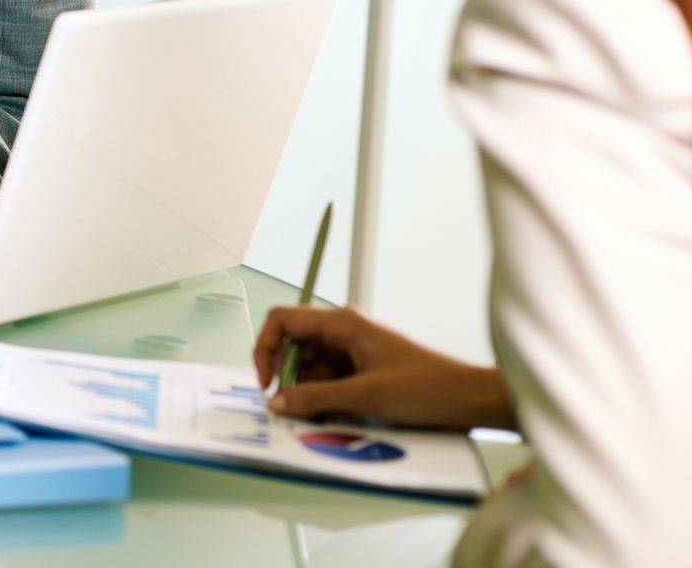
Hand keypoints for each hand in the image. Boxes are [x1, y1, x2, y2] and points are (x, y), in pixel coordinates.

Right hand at [253, 306, 515, 430]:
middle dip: (288, 378)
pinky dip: (326, 399)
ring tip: (319, 417)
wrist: (473, 401)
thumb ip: (316, 398)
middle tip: (291, 409)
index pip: (283, 321)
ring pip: (312, 368)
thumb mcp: (366, 396)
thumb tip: (277, 401)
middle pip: (294, 347)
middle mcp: (344, 331)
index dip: (266, 349)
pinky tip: (336, 416)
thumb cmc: (430, 387)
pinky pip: (331, 381)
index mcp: (342, 323)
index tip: (267, 382)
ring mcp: (354, 351)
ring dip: (309, 393)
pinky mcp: (364, 370)